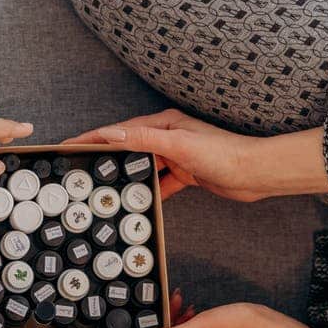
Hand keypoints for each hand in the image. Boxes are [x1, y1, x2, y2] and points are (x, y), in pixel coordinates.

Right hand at [64, 109, 327, 201]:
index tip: (70, 144)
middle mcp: (168, 137)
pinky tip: (136, 203)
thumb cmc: (223, 155)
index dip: (94, 137)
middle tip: (79, 168)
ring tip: (101, 187)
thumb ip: (145, 139)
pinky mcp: (186, 174)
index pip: (120, 131)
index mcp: (164, 124)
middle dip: (104, 156)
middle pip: (128, 147)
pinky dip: (148, 191)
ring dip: (124, 176)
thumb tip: (112, 134)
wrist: (256, 174)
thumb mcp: (180, 146)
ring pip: (142, 166)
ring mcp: (177, 156)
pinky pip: (159, 183)